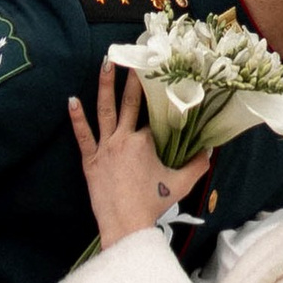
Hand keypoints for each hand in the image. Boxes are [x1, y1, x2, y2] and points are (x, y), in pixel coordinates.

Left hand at [68, 63, 211, 248]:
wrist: (126, 224)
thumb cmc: (153, 204)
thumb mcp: (182, 184)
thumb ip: (198, 165)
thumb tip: (210, 151)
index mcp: (146, 142)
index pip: (154, 117)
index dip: (159, 100)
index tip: (163, 80)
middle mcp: (125, 139)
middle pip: (131, 104)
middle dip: (134, 79)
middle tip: (136, 57)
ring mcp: (106, 148)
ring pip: (105, 110)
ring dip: (105, 85)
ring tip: (106, 63)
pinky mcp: (90, 160)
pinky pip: (82, 135)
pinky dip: (76, 118)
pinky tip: (72, 99)